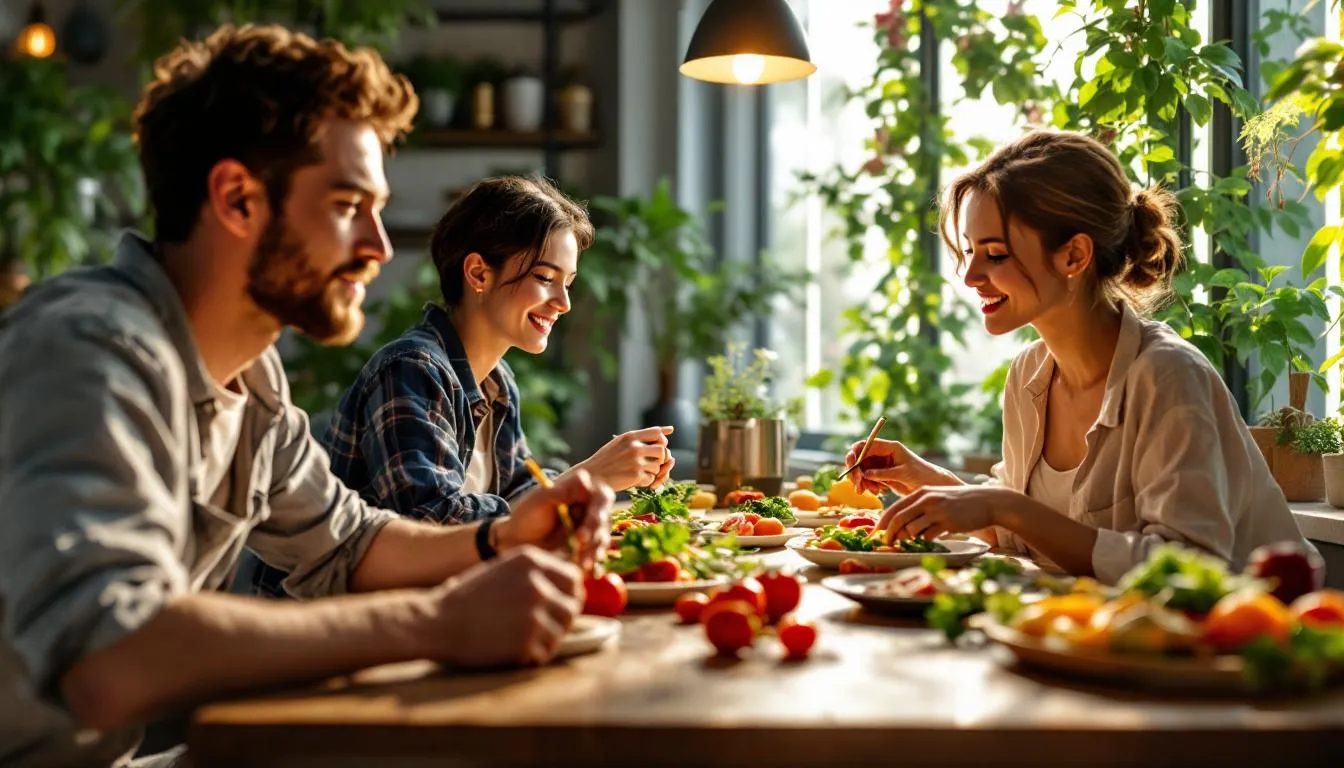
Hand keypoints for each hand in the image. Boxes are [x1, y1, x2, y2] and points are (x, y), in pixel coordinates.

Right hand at [430, 547, 582, 666]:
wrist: (435, 621)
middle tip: (541, 628)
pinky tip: (511, 651)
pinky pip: (545, 653)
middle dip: (561, 618)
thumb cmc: (467, 597)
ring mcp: (533, 613)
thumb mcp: (503, 570)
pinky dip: (532, 656)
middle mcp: (537, 583)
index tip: (557, 605)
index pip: (574, 577)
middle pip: (573, 606)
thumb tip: (573, 582)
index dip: (568, 594)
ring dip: (546, 639)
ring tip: (521, 639)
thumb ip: (535, 573)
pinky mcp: (526, 642)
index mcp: (531, 560)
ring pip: (561, 632)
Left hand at [498, 469, 613, 569]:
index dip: (598, 508)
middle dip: (595, 530)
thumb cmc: (526, 515)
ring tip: (582, 559)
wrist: (516, 542)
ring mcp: (589, 530)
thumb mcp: (540, 499)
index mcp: (580, 492)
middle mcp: (589, 510)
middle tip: (581, 540)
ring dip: (595, 548)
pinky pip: (597, 554)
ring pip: (603, 537)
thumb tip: (584, 479)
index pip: (601, 496)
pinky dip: (593, 560)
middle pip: (604, 518)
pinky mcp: (587, 548)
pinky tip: (585, 567)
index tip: (588, 517)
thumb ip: (562, 491)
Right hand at [575, 426, 674, 490]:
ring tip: (639, 472)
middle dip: (660, 459)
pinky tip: (635, 479)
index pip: (657, 433)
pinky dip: (646, 481)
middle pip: (662, 450)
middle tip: (651, 463)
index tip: (655, 448)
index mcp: (630, 436)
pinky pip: (651, 478)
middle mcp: (634, 447)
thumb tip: (671, 429)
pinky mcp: (635, 476)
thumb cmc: (608, 459)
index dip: (661, 441)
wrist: (592, 476)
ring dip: (652, 471)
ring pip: (658, 466)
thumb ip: (644, 435)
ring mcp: (635, 462)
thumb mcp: (622, 442)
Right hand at [844, 438, 955, 495]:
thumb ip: (884, 473)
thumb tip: (865, 474)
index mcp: (889, 447)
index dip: (855, 453)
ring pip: (862, 470)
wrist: (932, 485)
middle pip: (860, 458)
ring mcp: (882, 465)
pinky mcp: (882, 476)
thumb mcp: (903, 473)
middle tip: (857, 483)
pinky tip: (876, 491)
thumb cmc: (922, 475)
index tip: (851, 465)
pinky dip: (868, 486)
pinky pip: (868, 479)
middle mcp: (883, 454)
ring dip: (862, 481)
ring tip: (869, 491)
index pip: (866, 445)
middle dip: (856, 471)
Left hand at [877, 485, 1014, 542]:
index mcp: (921, 492)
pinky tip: (931, 538)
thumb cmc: (959, 502)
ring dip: (910, 538)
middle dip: (890, 534)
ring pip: (912, 529)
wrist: (986, 501)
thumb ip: (919, 508)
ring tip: (915, 540)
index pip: (895, 508)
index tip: (876, 533)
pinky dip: (925, 541)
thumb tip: (901, 529)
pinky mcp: (948, 523)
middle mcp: (927, 499)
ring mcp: (938, 511)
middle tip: (887, 543)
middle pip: (899, 519)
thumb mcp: (937, 498)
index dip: (882, 522)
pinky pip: (928, 536)